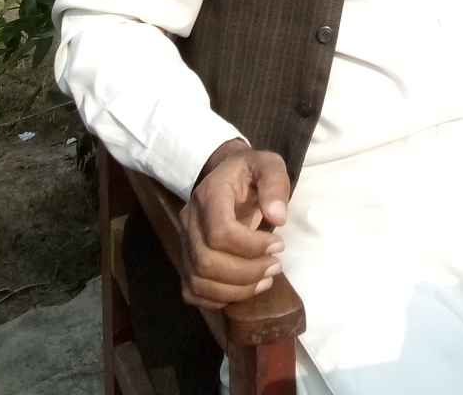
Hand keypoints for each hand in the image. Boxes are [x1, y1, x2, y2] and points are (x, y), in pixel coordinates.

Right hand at [179, 139, 289, 309]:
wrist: (226, 174)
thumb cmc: (250, 171)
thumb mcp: (269, 165)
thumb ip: (275, 184)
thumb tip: (278, 217)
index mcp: (209, 194)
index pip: (220, 232)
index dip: (251, 247)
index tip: (279, 245)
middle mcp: (189, 220)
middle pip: (207, 262)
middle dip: (246, 272)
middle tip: (275, 266)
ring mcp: (184, 242)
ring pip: (199, 281)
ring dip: (236, 290)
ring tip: (266, 280)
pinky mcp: (186, 260)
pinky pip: (193, 292)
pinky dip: (219, 298)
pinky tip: (245, 289)